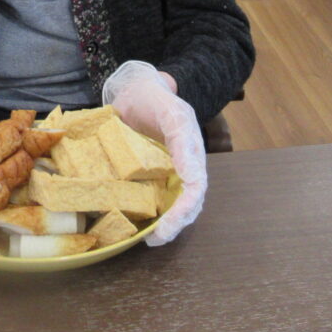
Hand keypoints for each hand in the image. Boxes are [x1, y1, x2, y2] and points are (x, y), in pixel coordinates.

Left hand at [102, 60, 206, 245]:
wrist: (136, 91)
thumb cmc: (153, 98)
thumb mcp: (168, 109)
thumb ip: (180, 134)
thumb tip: (191, 174)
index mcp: (191, 153)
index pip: (196, 188)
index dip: (185, 208)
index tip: (170, 222)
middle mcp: (183, 167)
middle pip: (187, 204)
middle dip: (174, 224)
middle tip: (156, 238)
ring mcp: (167, 173)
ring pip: (173, 206)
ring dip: (164, 226)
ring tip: (149, 239)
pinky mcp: (150, 175)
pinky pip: (154, 198)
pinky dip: (148, 214)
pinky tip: (135, 224)